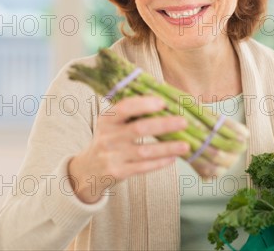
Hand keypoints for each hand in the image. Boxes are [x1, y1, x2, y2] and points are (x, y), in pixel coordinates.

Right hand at [68, 96, 189, 203]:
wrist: (87, 170)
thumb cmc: (109, 140)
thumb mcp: (111, 124)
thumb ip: (131, 113)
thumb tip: (166, 101)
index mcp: (107, 120)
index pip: (124, 108)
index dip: (143, 104)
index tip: (163, 102)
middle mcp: (108, 137)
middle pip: (139, 128)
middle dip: (163, 125)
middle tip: (184, 122)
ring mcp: (112, 156)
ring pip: (144, 151)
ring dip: (167, 148)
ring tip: (186, 145)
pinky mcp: (117, 172)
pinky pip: (142, 167)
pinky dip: (159, 162)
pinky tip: (173, 158)